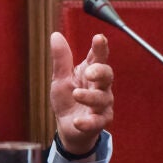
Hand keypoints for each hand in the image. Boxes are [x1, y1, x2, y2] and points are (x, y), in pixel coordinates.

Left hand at [49, 32, 113, 154]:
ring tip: (77, 94)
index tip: (99, 38)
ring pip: (102, 99)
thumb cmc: (67, 99)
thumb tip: (55, 34)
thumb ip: (61, 59)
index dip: (100, 48)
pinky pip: (97, 122)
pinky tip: (77, 121)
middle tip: (89, 72)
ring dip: (90, 97)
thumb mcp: (61, 78)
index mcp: (90, 72)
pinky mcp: (100, 122)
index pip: (98, 57)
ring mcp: (102, 105)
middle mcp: (100, 87)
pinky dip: (87, 122)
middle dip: (100, 72)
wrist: (68, 127)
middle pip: (107, 75)